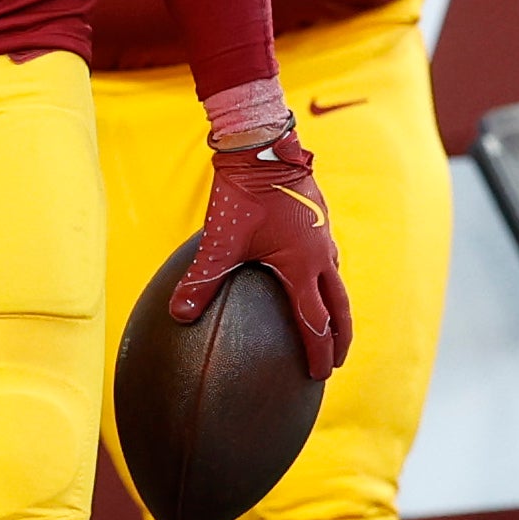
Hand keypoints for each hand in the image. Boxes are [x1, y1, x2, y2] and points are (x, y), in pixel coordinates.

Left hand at [169, 126, 352, 380]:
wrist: (262, 143)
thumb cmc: (243, 193)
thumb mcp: (219, 241)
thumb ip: (201, 280)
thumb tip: (178, 315)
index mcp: (302, 266)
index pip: (316, 321)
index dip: (319, 352)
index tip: (319, 376)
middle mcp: (320, 252)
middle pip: (339, 305)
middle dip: (339, 336)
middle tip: (336, 361)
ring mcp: (322, 232)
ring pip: (336, 277)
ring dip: (335, 304)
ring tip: (328, 319)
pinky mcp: (318, 215)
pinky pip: (327, 253)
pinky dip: (325, 273)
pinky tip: (309, 269)